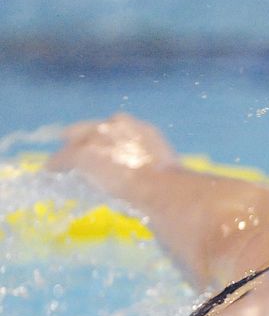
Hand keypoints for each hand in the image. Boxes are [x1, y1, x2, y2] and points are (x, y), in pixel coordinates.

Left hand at [45, 113, 179, 196]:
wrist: (159, 189)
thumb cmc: (170, 183)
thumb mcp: (163, 163)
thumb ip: (150, 160)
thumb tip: (148, 173)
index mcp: (137, 127)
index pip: (113, 127)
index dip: (107, 140)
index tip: (108, 151)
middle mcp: (114, 125)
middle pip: (88, 129)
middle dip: (83, 141)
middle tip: (82, 155)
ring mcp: (95, 138)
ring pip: (73, 141)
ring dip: (70, 153)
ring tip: (65, 164)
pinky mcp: (79, 154)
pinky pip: (60, 160)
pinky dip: (56, 167)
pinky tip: (51, 172)